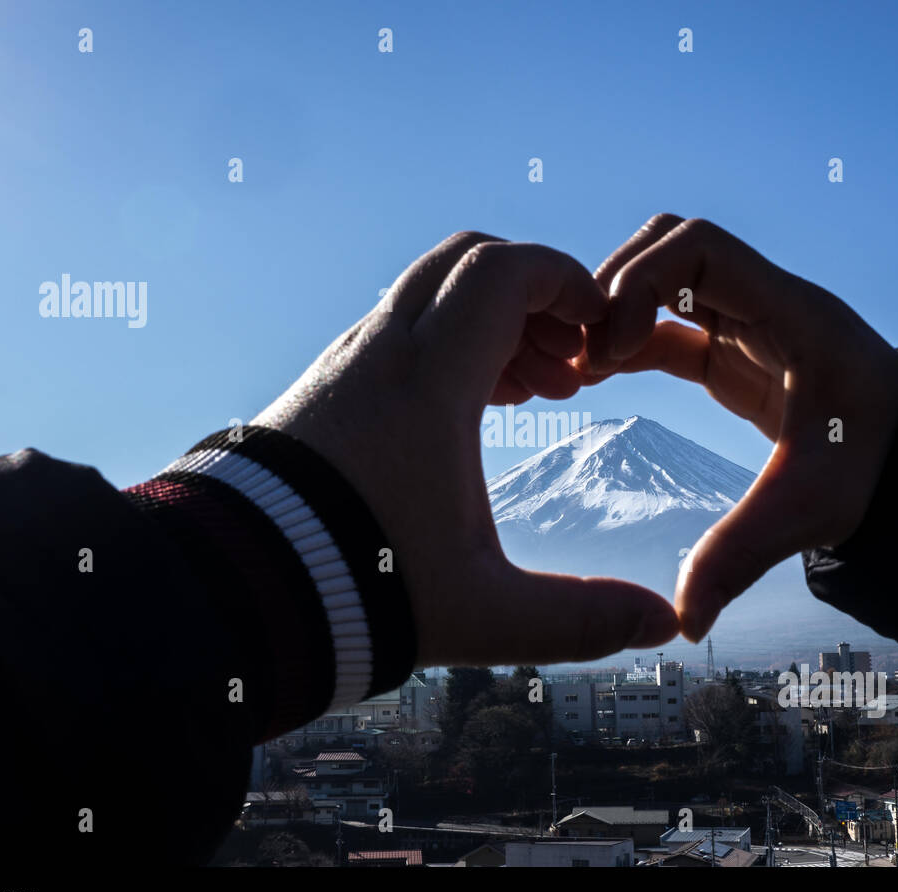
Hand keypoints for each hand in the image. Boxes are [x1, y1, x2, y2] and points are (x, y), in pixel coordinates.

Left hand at [253, 232, 680, 665]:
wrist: (235, 592)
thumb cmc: (361, 592)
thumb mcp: (486, 613)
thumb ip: (581, 618)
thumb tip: (662, 624)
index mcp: (427, 382)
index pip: (503, 271)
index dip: (566, 281)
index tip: (601, 330)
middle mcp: (381, 353)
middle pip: (466, 260)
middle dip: (533, 293)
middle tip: (571, 362)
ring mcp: (345, 364)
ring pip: (430, 294)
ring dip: (492, 323)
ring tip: (536, 393)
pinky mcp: (324, 388)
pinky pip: (399, 329)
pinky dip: (450, 344)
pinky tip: (476, 411)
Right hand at [578, 215, 897, 639]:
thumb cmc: (874, 469)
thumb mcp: (808, 509)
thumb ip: (742, 555)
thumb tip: (686, 622)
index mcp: (790, 314)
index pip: (699, 247)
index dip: (641, 281)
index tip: (612, 346)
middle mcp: (763, 303)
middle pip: (668, 244)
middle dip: (614, 287)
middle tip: (583, 354)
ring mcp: (745, 323)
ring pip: (660, 276)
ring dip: (613, 311)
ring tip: (578, 370)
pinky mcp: (730, 352)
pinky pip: (664, 324)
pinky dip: (625, 341)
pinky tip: (594, 378)